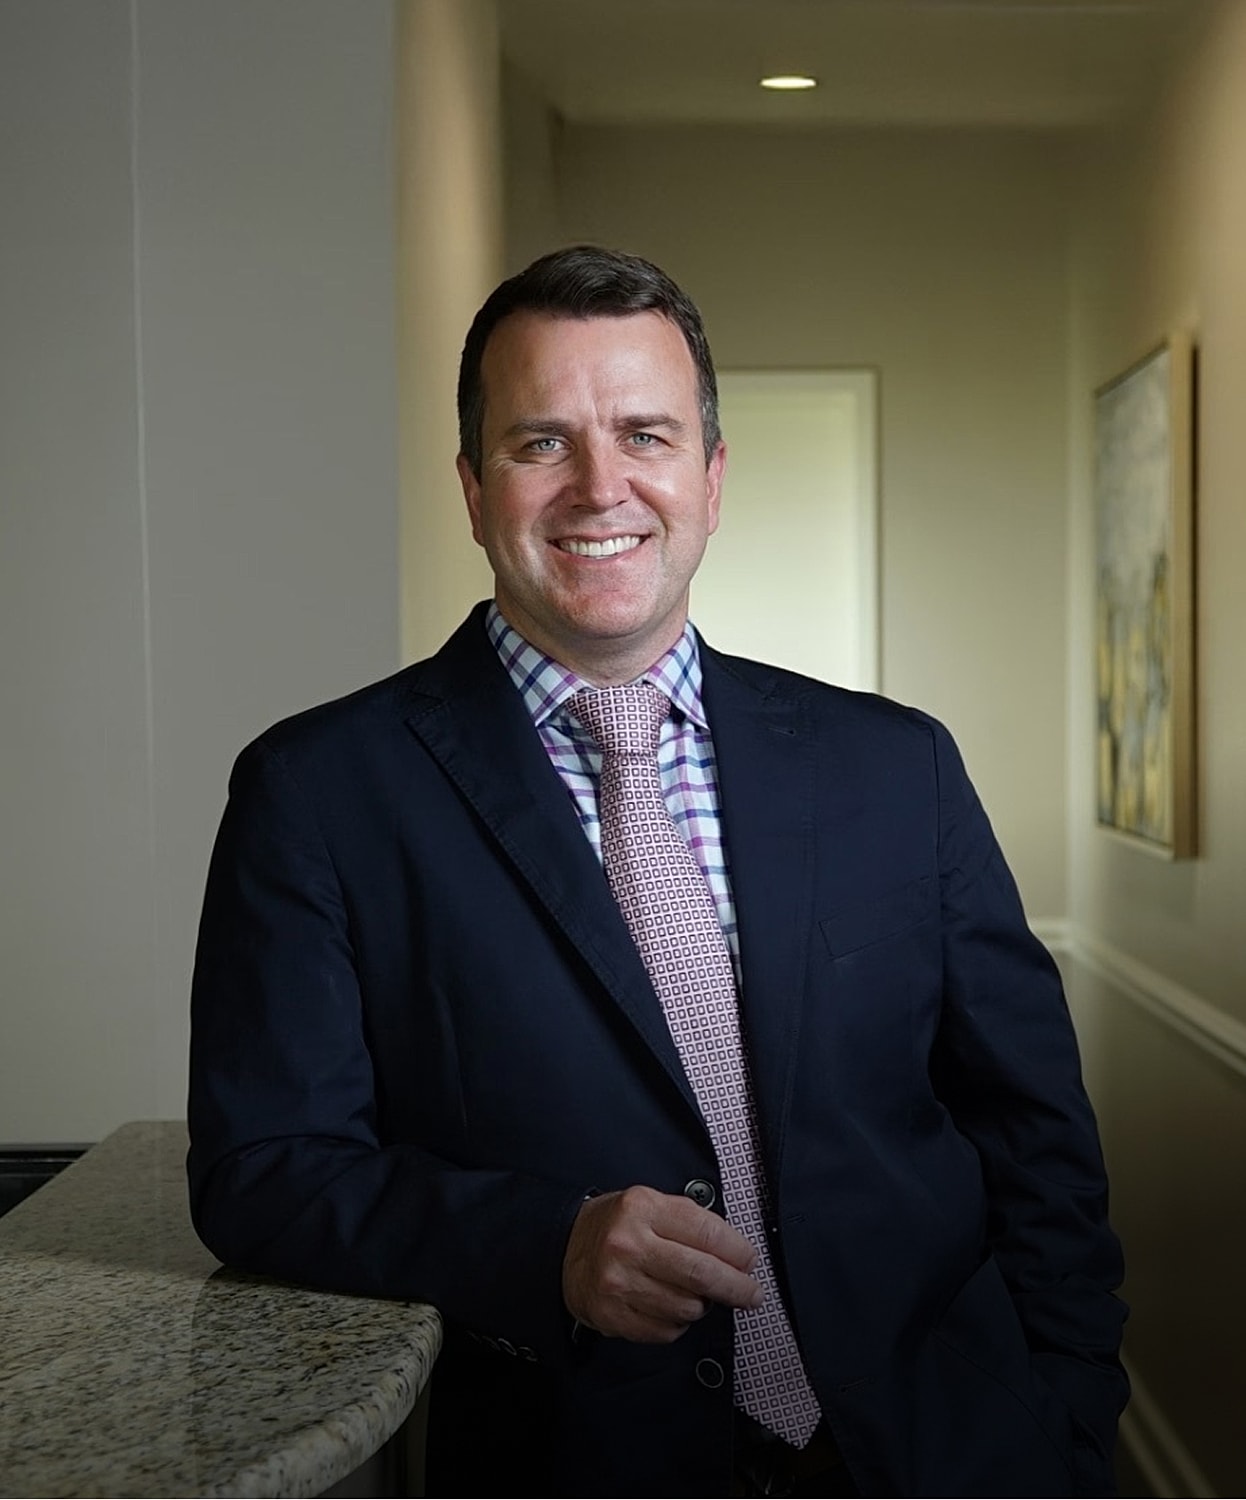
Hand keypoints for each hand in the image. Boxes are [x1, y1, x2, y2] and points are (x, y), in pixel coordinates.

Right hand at [562, 1184, 763, 1342]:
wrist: (566, 1249)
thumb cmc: (618, 1226)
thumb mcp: (650, 1204)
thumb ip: (692, 1222)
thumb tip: (737, 1254)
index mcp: (643, 1208)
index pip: (707, 1233)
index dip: (738, 1252)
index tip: (749, 1262)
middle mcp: (628, 1245)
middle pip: (702, 1274)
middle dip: (737, 1288)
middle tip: (750, 1293)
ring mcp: (619, 1283)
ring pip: (688, 1308)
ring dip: (700, 1304)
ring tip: (689, 1291)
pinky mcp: (613, 1316)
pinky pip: (667, 1331)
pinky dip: (677, 1323)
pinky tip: (666, 1305)